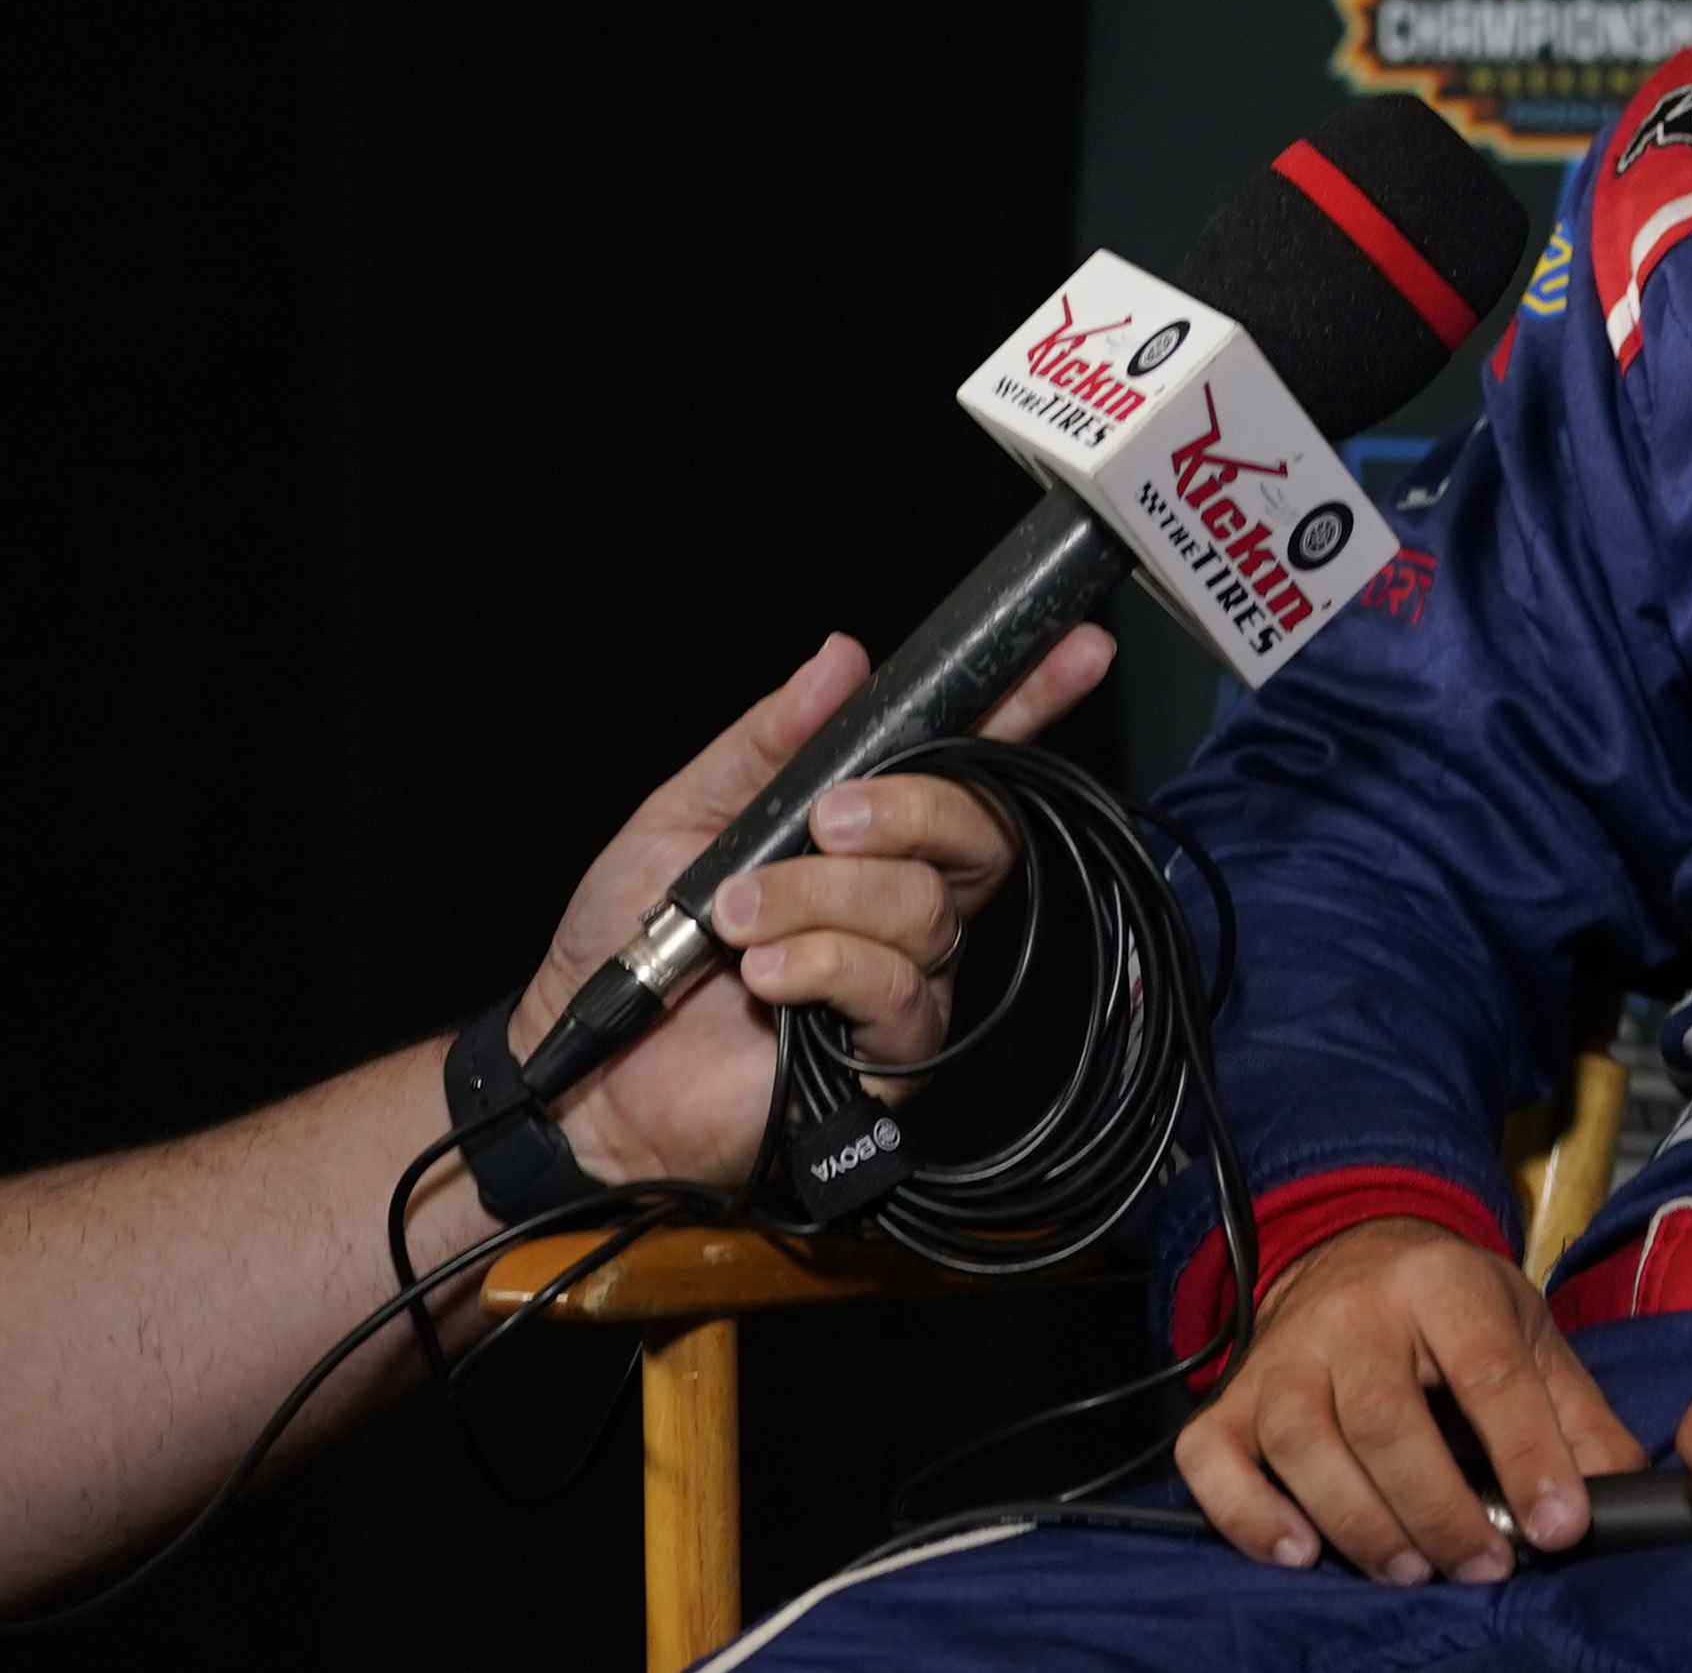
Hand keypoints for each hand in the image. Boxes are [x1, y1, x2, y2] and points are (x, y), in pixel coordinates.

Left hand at [509, 627, 1111, 1190]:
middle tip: (826, 820)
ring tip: (736, 918)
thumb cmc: (632, 941)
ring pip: (921, 906)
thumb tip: (843, 657)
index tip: (1079, 649)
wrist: (587, 1068)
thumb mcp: (685, 813)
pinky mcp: (893, 1053)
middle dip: (909, 809)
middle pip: (979, 829)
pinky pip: (894, 986)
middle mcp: (909, 897)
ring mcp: (910, 975)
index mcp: (873, 832)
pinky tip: (764, 974)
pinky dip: (822, 964)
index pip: (972, 757)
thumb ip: (768, 741)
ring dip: (819, 897)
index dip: (1031, 700)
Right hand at [1174, 1217, 1646, 1584]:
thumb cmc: (1448, 1309)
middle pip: (1386, 1419)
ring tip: (1410, 1569)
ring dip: (1358, 1522)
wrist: (1351, 1251)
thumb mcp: (1527, 1334)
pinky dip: (1248, 1515)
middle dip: (1439, 1507)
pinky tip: (1298, 1552)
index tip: (1558, 1526)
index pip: (1488, 1372)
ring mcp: (1283, 1355)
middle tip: (1482, 1564)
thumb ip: (1576, 1415)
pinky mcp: (1231, 1398)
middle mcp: (1354, 1314)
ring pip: (1304, 1443)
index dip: (1527, 1455)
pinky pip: (1213, 1460)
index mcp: (1443, 1284)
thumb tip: (1623, 1491)